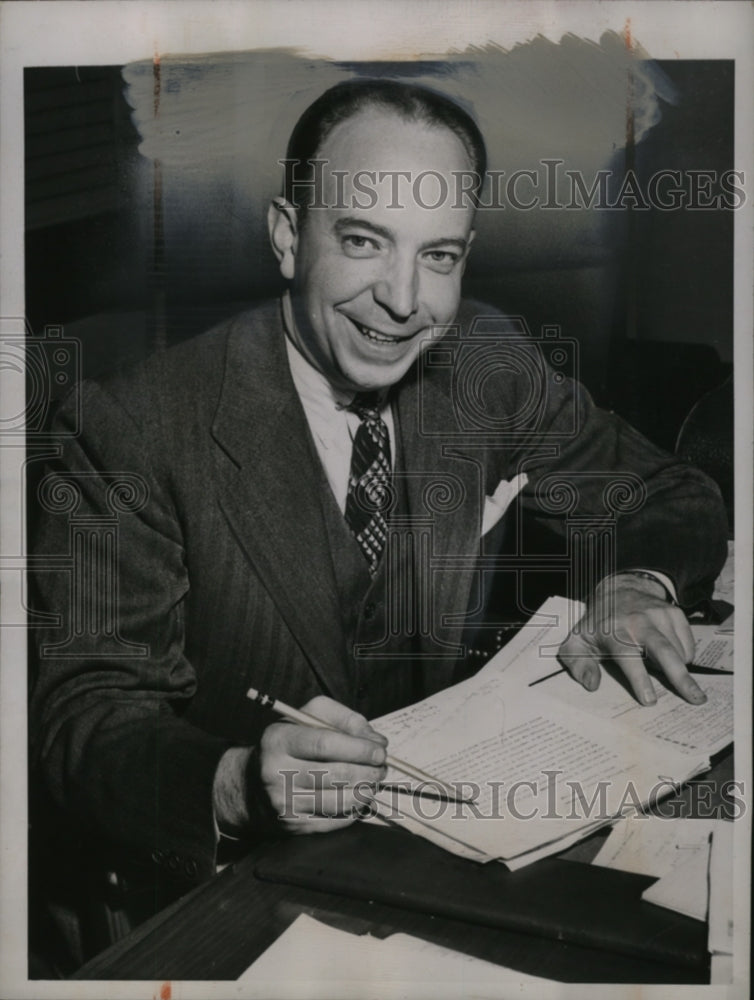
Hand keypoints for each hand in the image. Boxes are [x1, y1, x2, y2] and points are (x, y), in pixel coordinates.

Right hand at [258, 696, 387, 833]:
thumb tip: (376, 741)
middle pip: (335, 774)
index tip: (380, 751)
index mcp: (278, 739)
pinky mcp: (292, 826)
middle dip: (368, 771)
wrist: (254, 786)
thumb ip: (345, 719)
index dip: (359, 748)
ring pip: (339, 801)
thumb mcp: (310, 718)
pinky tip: (358, 797)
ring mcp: (283, 802)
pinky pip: (335, 820)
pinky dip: (354, 809)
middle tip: (383, 767)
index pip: (325, 743)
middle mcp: (275, 772)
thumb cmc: (291, 745)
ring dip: (366, 791)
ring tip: (373, 781)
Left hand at [558, 574, 704, 705]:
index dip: (639, 678)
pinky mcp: (675, 613)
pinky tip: (667, 654)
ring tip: (660, 668)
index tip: (649, 700)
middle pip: (664, 652)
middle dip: (680, 677)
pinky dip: (682, 657)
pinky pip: (688, 645)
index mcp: (614, 632)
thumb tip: (591, 684)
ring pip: (678, 652)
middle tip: (696, 699)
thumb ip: (578, 664)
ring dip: (676, 669)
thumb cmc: (598, 624)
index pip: (627, 656)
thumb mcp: (577, 642)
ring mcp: (660, 616)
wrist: (618, 591)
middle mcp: (639, 622)